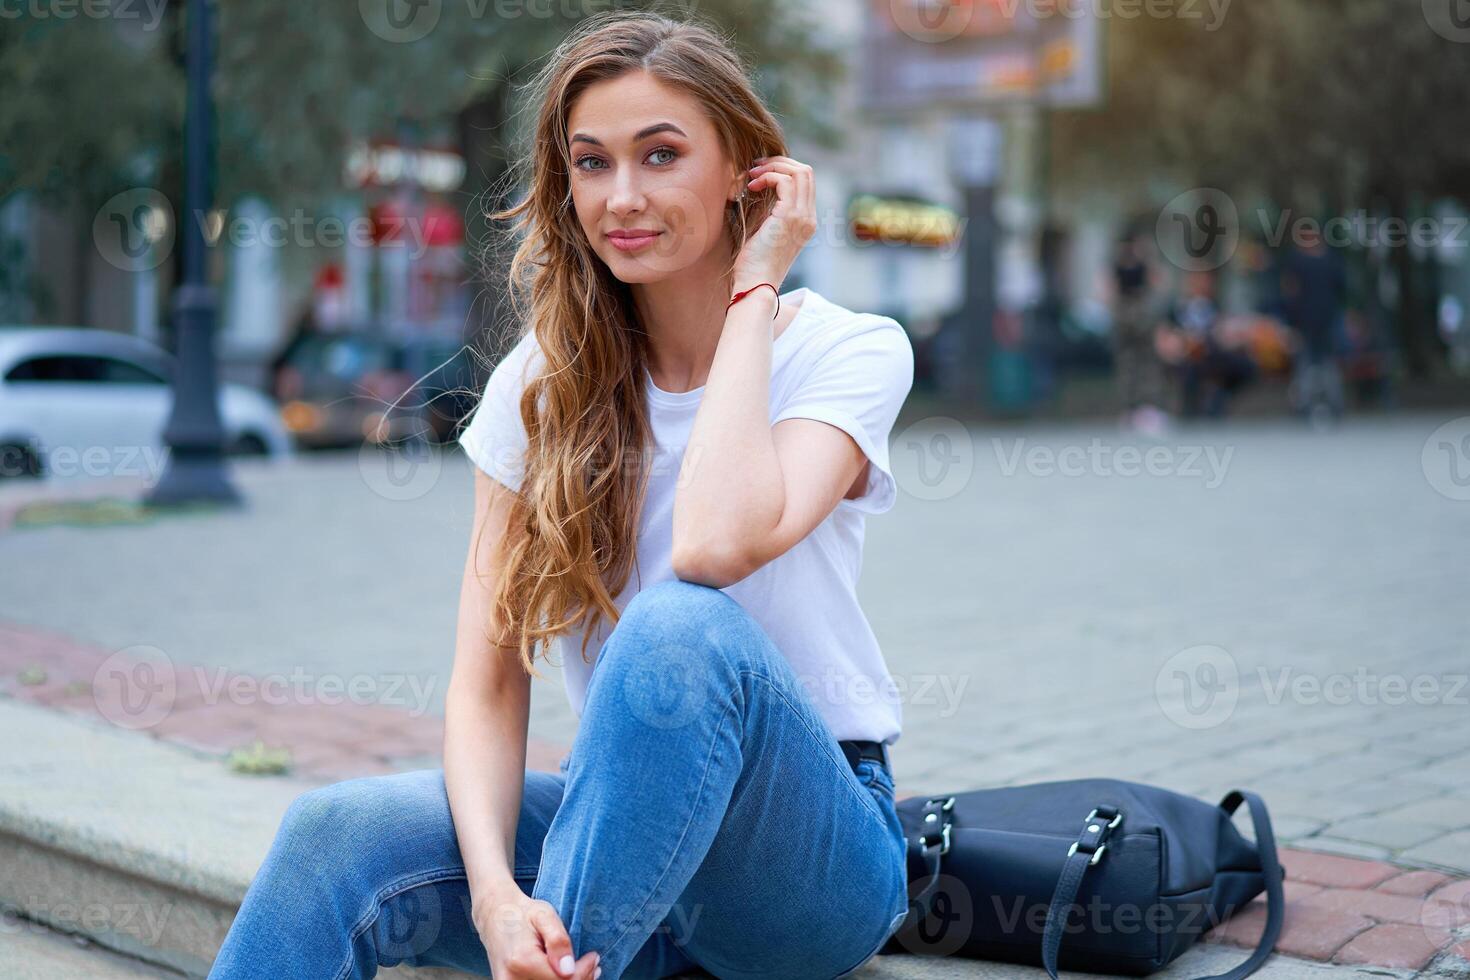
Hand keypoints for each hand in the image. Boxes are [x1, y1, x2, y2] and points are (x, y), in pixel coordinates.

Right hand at [475, 886, 600, 979]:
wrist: (495, 917)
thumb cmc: (522, 913)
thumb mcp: (544, 915)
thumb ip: (558, 940)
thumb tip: (568, 970)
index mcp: (522, 961)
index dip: (584, 971)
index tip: (593, 957)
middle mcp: (512, 979)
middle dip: (580, 979)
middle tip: (593, 965)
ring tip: (583, 970)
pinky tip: (566, 975)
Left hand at [731, 155, 817, 293]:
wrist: (755, 284)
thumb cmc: (753, 263)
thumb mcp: (763, 229)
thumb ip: (767, 208)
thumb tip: (758, 183)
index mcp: (805, 221)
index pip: (805, 182)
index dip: (783, 169)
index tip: (760, 173)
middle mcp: (809, 218)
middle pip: (806, 172)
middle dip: (779, 162)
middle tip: (755, 167)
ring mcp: (803, 217)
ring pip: (800, 172)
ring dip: (773, 167)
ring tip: (752, 175)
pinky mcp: (790, 217)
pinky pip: (785, 181)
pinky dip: (768, 177)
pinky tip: (752, 186)